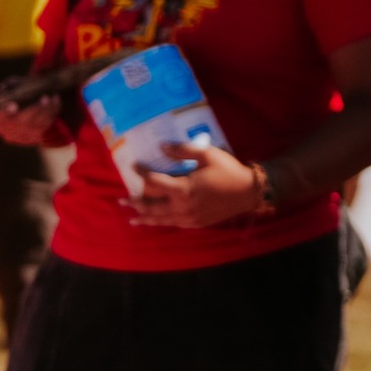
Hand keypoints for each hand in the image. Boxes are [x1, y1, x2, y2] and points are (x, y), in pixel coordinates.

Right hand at [0, 80, 60, 146]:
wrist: (22, 106)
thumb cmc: (11, 93)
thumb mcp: (7, 86)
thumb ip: (9, 87)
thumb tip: (10, 92)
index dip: (2, 112)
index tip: (14, 105)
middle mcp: (2, 129)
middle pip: (18, 122)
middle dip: (33, 110)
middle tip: (45, 98)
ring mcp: (17, 136)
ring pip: (34, 126)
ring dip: (46, 111)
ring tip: (53, 97)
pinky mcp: (32, 137)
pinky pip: (44, 126)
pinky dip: (52, 113)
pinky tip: (56, 100)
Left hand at [129, 143, 261, 227]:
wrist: (249, 192)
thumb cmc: (229, 171)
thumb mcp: (208, 154)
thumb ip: (182, 151)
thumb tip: (161, 147)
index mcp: (183, 188)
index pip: (153, 182)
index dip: (141, 173)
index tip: (134, 165)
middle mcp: (182, 206)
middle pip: (151, 206)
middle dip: (135, 202)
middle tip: (121, 201)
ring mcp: (188, 217)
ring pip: (160, 219)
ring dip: (144, 217)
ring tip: (132, 217)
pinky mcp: (195, 223)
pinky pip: (172, 223)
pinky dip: (160, 222)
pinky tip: (155, 221)